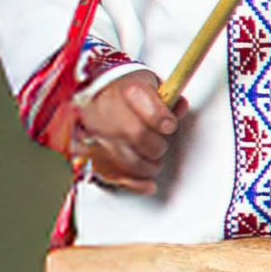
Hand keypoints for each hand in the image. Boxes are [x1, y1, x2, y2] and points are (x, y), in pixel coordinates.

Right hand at [66, 70, 178, 192]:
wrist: (101, 94)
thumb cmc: (130, 93)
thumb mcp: (152, 86)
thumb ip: (169, 98)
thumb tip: (179, 106)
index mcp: (125, 90)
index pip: (142, 103)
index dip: (160, 118)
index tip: (169, 126)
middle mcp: (107, 110)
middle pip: (136, 134)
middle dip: (156, 146)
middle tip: (160, 147)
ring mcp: (97, 132)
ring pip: (126, 158)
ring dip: (147, 166)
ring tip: (154, 162)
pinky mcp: (91, 152)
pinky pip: (112, 174)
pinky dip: (134, 183)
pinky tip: (148, 185)